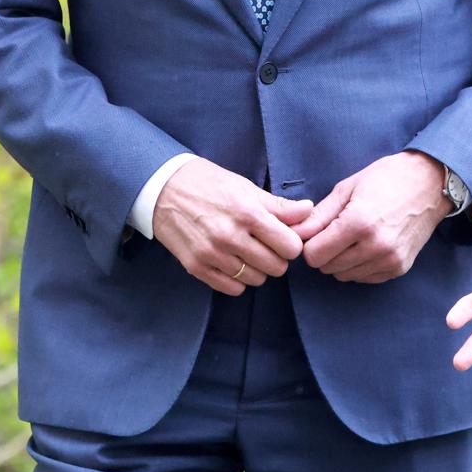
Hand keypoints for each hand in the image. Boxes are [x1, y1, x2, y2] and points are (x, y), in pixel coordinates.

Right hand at [151, 158, 312, 295]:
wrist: (163, 188)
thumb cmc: (208, 184)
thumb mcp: (245, 187)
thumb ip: (279, 205)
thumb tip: (308, 211)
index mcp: (247, 212)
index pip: (290, 246)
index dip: (291, 243)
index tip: (284, 237)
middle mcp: (230, 236)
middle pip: (276, 267)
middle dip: (277, 257)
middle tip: (267, 245)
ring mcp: (212, 254)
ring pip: (256, 279)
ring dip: (258, 269)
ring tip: (248, 251)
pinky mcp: (196, 267)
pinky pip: (232, 288)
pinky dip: (239, 280)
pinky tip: (234, 262)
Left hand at [297, 150, 448, 282]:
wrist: (430, 183)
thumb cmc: (387, 179)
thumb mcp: (347, 188)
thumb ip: (319, 216)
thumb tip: (295, 234)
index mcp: (359, 222)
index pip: (315, 256)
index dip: (311, 244)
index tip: (318, 232)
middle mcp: (376, 245)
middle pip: (328, 268)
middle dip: (325, 252)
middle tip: (336, 232)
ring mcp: (390, 259)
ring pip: (345, 276)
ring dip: (342, 261)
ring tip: (353, 237)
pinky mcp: (399, 268)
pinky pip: (364, 278)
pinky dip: (359, 266)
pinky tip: (367, 245)